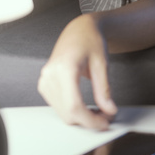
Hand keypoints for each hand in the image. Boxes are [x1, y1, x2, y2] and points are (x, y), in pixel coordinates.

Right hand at [37, 14, 117, 129]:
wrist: (79, 31)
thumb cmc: (91, 41)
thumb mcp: (102, 64)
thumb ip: (104, 90)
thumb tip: (109, 110)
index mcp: (65, 68)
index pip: (74, 106)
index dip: (90, 120)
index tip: (105, 123)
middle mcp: (50, 75)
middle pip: (67, 112)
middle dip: (88, 120)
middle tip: (107, 116)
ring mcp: (45, 80)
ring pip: (62, 113)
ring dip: (81, 117)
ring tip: (99, 110)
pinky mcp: (45, 84)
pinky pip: (58, 106)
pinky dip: (73, 111)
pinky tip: (86, 106)